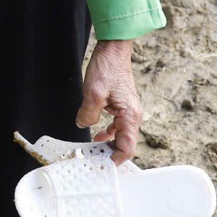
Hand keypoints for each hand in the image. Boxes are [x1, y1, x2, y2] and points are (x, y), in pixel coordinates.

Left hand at [77, 40, 144, 163]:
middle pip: (125, 144)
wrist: (113, 50)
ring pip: (121, 136)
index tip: (102, 166)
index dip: (116, 160)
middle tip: (94, 161)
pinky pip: (117, 126)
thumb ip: (88, 114)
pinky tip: (97, 134)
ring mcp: (128, 111)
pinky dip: (108, 133)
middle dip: (111, 154)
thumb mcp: (93, 93)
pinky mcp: (122, 106)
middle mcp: (132, 116)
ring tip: (93, 151)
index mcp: (130, 116)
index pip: (128, 148)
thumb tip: (84, 125)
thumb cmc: (108, 68)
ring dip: (108, 144)